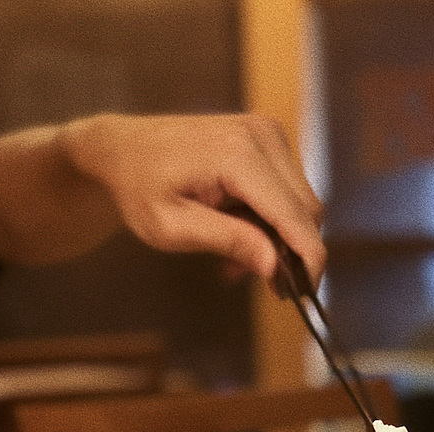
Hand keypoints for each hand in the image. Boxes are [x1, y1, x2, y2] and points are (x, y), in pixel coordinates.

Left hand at [0, 112, 325, 287]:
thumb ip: (229, 242)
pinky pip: (289, 191)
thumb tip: (277, 265)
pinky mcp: (268, 138)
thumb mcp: (173, 228)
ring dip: (280, 238)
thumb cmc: (139, 189)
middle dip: (291, 253)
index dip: (310, 261)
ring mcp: (267, 133)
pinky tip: (241, 232)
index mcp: (238, 156)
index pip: (298, 218)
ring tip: (235, 258)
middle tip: (257, 282)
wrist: (122, 150)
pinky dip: (273, 220)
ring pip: (302, 205)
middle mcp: (262, 136)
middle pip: (308, 212)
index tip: (307, 297)